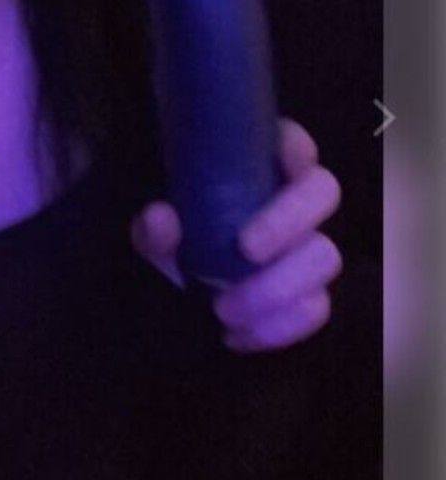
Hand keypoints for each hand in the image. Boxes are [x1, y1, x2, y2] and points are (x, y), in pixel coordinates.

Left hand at [130, 118, 343, 351]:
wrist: (177, 302)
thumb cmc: (174, 249)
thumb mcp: (154, 240)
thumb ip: (154, 230)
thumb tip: (161, 219)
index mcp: (261, 170)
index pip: (294, 143)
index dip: (296, 149)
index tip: (282, 166)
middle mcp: (294, 203)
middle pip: (324, 193)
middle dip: (288, 224)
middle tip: (244, 251)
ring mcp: (309, 249)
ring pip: (326, 256)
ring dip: (279, 287)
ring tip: (224, 309)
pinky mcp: (310, 295)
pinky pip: (315, 308)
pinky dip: (277, 327)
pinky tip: (235, 336)